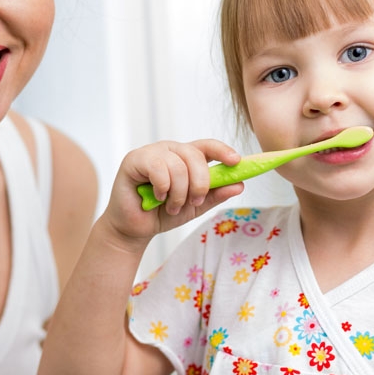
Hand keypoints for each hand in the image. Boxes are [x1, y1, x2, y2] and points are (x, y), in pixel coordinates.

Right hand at [103, 138, 244, 244]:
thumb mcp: (195, 205)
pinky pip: (158, 168)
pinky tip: (156, 197)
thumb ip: (216, 194)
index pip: (207, 146)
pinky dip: (162, 188)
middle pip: (194, 155)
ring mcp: (152, 152)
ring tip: (171, 206)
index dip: (222, 150)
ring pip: (177, 165)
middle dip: (200, 183)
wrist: (135, 229)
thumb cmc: (162, 213)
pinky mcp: (135, 159)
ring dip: (178, 192)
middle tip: (194, 201)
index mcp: (185, 157)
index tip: (236, 161)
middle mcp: (170, 150)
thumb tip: (239, 184)